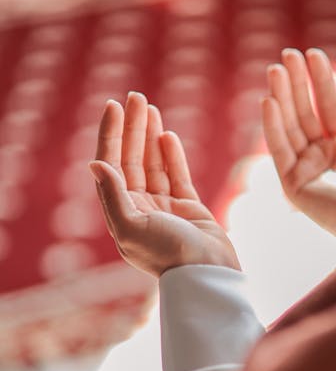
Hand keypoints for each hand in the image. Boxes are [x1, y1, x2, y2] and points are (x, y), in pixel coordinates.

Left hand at [89, 92, 239, 276]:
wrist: (206, 274)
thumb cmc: (168, 254)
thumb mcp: (131, 227)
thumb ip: (113, 195)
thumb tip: (95, 163)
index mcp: (121, 213)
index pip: (110, 165)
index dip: (110, 135)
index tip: (112, 106)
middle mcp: (139, 208)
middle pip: (131, 159)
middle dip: (132, 128)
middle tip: (135, 96)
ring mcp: (164, 207)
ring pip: (154, 163)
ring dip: (150, 135)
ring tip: (149, 106)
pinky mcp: (188, 207)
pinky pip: (177, 175)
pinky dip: (172, 154)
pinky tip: (167, 135)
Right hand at [262, 48, 335, 246]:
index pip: (327, 107)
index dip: (320, 81)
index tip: (313, 54)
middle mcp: (321, 156)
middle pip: (304, 112)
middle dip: (296, 83)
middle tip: (287, 54)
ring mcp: (305, 169)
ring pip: (289, 127)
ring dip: (282, 97)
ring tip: (275, 69)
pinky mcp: (293, 184)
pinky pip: (280, 150)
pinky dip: (273, 126)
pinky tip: (269, 101)